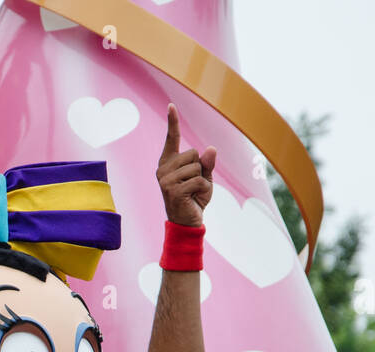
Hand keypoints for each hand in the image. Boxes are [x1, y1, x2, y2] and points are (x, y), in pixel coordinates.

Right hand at [156, 104, 215, 226]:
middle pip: (193, 153)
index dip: (173, 122)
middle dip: (200, 168)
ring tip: (193, 193)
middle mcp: (163, 169)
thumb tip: (211, 149)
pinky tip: (195, 198)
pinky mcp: (173, 190)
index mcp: (168, 163)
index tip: (171, 105)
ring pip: (197, 167)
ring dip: (202, 181)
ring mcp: (166, 180)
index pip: (172, 139)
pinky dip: (203, 190)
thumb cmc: (194, 199)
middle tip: (193, 185)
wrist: (186, 223)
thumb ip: (207, 164)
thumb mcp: (204, 178)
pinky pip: (199, 180)